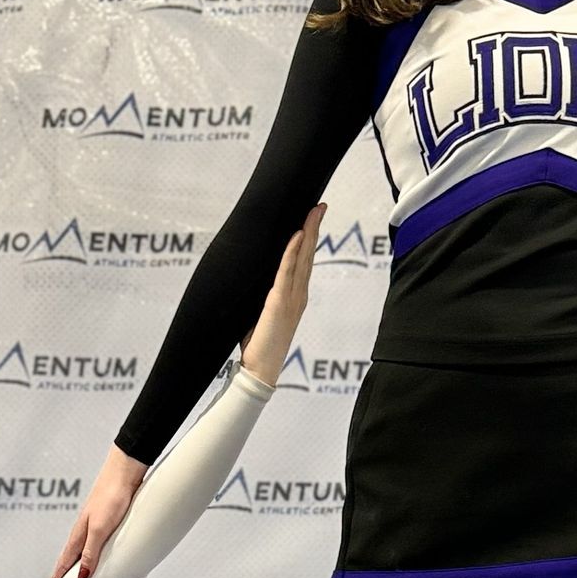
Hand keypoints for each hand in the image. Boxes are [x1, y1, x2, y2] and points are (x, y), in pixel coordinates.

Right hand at [50, 443, 146, 577]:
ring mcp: (96, 522)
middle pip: (72, 555)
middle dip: (65, 570)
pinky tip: (100, 551)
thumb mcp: (100, 529)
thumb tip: (81, 575)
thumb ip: (91, 552)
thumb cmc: (111, 496)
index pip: (65, 560)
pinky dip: (94, 551)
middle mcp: (85, 529)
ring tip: (78, 573)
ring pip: (84, 547)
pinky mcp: (108, 517)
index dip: (58, 574)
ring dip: (80, 561)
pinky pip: (97, 541)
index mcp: (80, 533)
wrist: (125, 471)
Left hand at [239, 204, 324, 385]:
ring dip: (308, 233)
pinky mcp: (279, 303)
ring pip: (303, 259)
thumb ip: (266, 297)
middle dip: (314, 228)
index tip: (313, 218)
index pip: (305, 262)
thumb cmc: (260, 346)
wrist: (259, 371)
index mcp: (295, 298)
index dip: (310, 239)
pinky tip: (297, 235)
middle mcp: (298, 296)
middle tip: (320, 206)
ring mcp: (291, 299)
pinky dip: (292, 252)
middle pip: (309, 255)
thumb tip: (257, 280)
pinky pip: (286, 272)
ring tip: (313, 212)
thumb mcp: (263, 314)